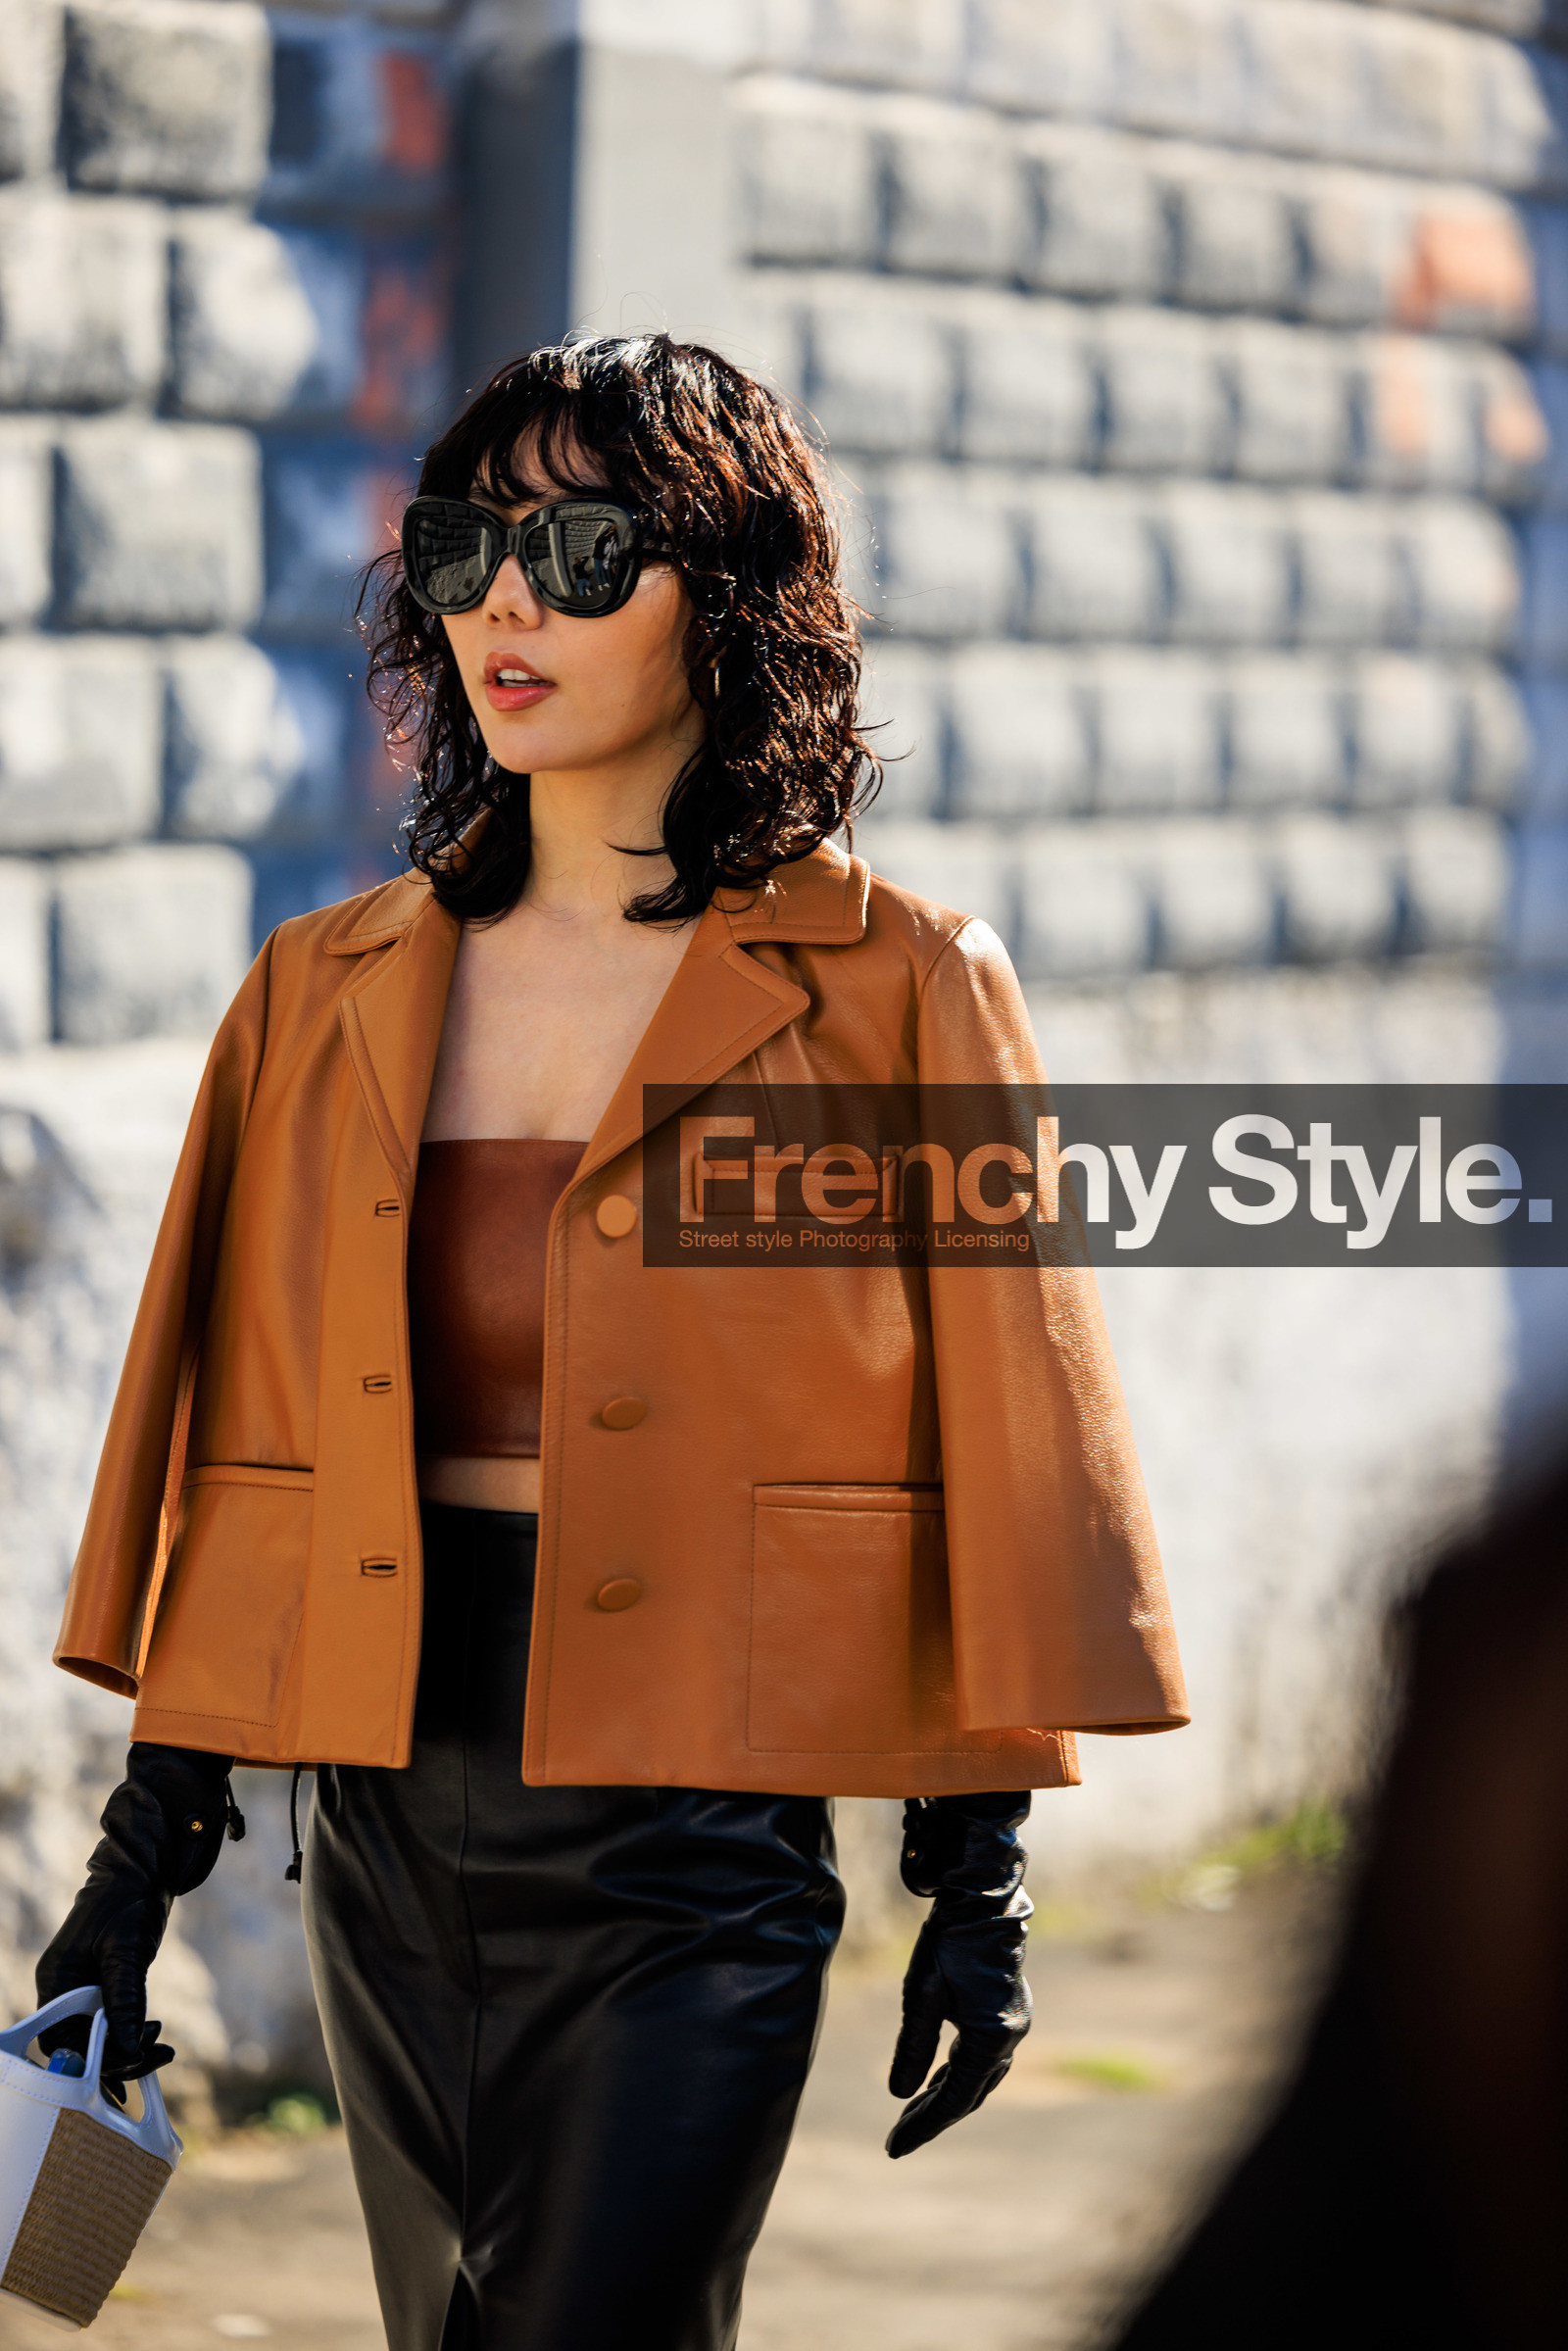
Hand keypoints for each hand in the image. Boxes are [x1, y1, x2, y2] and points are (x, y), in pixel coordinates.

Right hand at [36, 1743, 240, 2089]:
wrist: (144, 1869)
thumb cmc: (128, 1901)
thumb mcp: (127, 1952)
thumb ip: (125, 2001)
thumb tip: (127, 2047)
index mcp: (58, 1982)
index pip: (63, 2041)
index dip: (91, 2060)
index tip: (126, 2066)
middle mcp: (65, 1990)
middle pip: (81, 2044)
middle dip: (117, 2057)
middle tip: (155, 2055)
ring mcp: (84, 1988)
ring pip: (99, 2035)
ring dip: (129, 2045)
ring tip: (162, 2047)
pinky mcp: (104, 1984)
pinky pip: (111, 2020)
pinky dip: (131, 2030)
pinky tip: (154, 2033)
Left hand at [886, 1791, 1032, 2158]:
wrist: (982, 1900)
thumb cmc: (949, 1943)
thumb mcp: (922, 1995)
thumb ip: (913, 2047)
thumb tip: (898, 2094)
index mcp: (991, 2038)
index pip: (955, 2099)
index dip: (924, 2126)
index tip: (895, 2148)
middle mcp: (1009, 2038)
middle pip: (969, 2094)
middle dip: (933, 2117)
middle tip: (897, 2139)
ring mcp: (1013, 2025)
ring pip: (977, 2078)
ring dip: (946, 2096)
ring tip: (911, 2115)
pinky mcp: (1008, 2013)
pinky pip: (982, 2058)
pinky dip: (958, 2073)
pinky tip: (937, 2080)